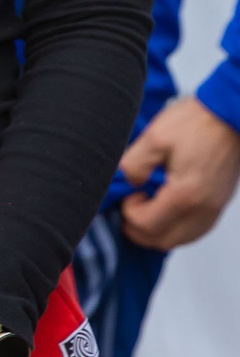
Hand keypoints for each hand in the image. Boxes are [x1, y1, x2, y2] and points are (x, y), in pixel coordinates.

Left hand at [121, 95, 239, 249]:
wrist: (229, 114)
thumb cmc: (195, 123)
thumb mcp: (154, 138)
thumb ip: (134, 165)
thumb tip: (128, 183)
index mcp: (185, 194)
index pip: (148, 225)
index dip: (129, 214)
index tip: (127, 195)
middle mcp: (204, 209)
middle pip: (164, 241)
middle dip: (139, 230)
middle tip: (128, 208)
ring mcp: (215, 208)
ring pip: (182, 240)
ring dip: (158, 232)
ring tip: (144, 209)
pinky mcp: (220, 204)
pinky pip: (196, 230)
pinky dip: (176, 228)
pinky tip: (164, 210)